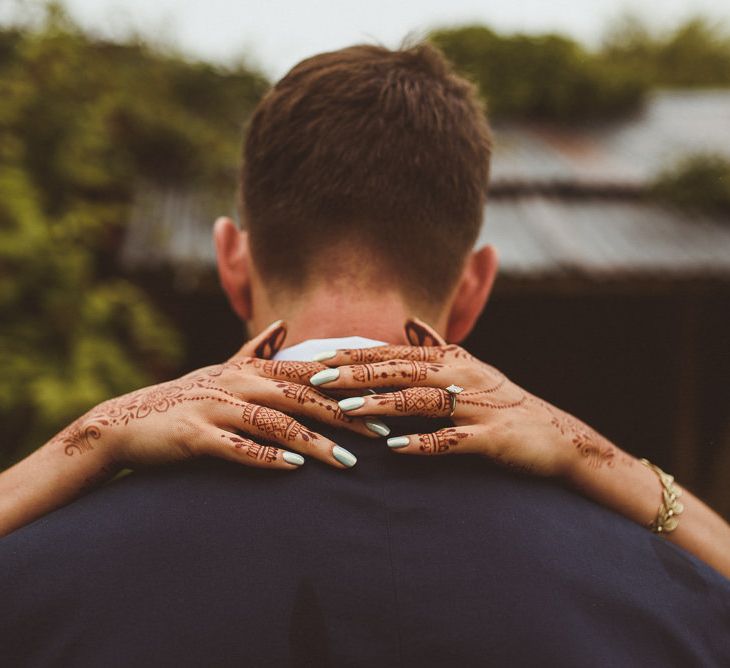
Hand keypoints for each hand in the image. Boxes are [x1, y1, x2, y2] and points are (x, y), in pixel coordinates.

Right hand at [51, 321, 374, 471]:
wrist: (126, 420)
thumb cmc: (185, 397)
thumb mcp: (223, 370)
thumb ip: (257, 351)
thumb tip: (283, 326)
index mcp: (251, 370)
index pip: (309, 375)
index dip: (348, 386)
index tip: (384, 398)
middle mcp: (238, 383)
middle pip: (301, 397)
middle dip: (344, 415)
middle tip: (382, 433)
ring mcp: (215, 407)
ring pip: (274, 423)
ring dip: (313, 442)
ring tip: (347, 462)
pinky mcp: (194, 434)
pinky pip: (235, 446)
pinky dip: (264, 456)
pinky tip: (293, 468)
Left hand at [286, 318, 620, 478]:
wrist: (556, 435)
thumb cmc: (504, 402)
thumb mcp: (472, 368)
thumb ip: (438, 346)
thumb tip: (411, 323)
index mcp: (451, 359)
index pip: (394, 353)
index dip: (356, 355)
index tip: (319, 357)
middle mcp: (461, 375)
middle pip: (401, 371)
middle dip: (357, 374)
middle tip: (319, 377)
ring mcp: (476, 406)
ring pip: (421, 401)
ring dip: (382, 405)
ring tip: (347, 408)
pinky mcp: (491, 436)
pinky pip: (452, 439)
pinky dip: (423, 443)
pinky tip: (396, 448)